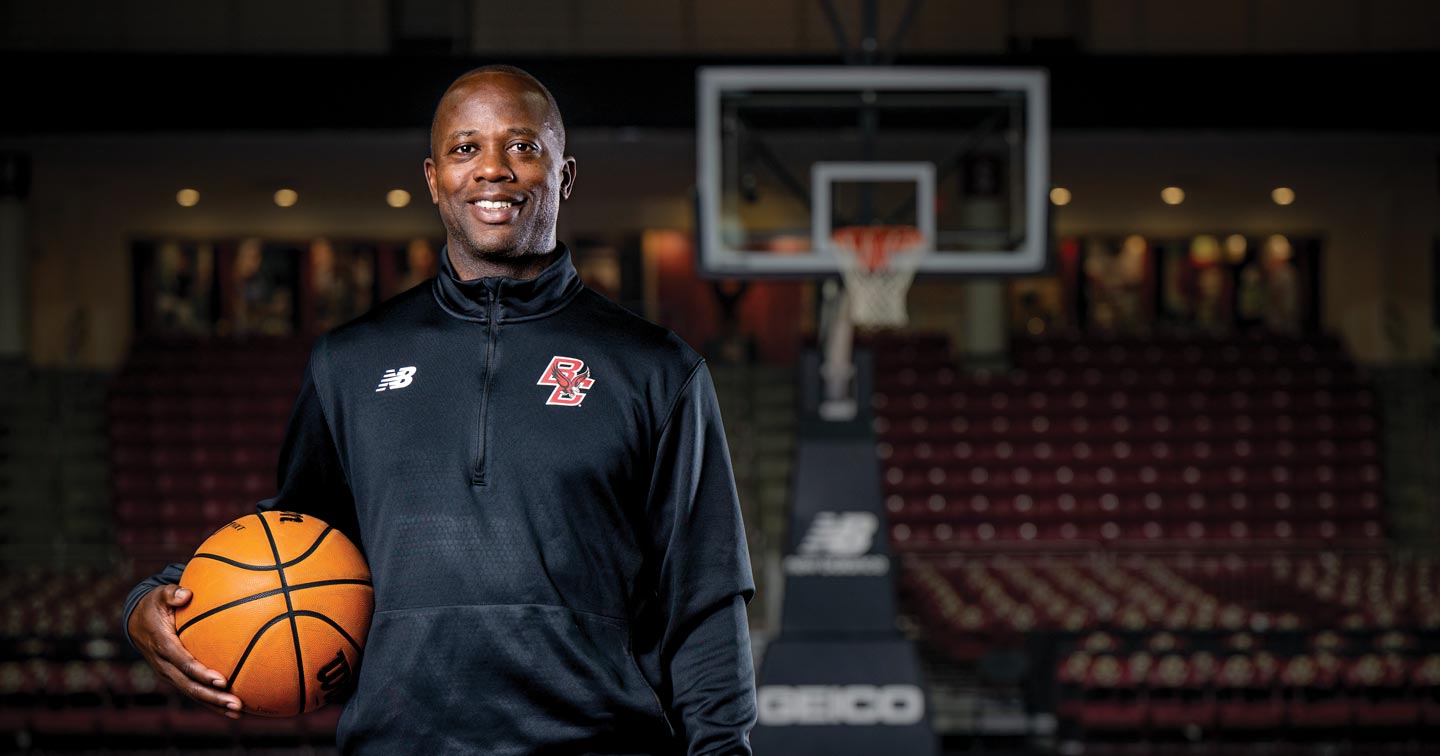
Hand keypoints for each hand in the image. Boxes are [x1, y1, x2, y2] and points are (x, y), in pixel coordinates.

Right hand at [128, 585, 244, 718]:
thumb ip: (171, 593)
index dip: (200, 673)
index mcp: (162, 645)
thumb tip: (185, 594)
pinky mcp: (174, 677)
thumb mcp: (159, 595)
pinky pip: (193, 691)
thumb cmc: (154, 606)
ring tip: (238, 711)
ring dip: (214, 704)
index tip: (221, 680)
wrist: (135, 622)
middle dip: (212, 696)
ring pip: (192, 693)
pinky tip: (232, 708)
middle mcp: (164, 664)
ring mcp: (168, 673)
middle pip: (189, 685)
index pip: (182, 662)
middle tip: (235, 703)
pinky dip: (211, 701)